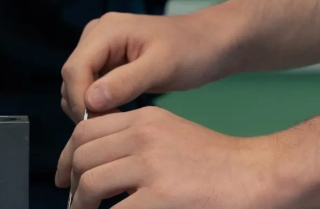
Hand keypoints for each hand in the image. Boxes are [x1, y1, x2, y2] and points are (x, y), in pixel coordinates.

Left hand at [57, 108, 280, 208]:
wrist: (255, 175)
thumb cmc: (217, 163)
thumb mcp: (171, 134)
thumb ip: (136, 140)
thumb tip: (102, 161)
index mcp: (145, 120)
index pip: (85, 130)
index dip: (66, 157)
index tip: (64, 177)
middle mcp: (143, 137)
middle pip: (82, 155)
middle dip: (72, 183)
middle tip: (76, 203)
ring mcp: (151, 166)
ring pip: (90, 183)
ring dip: (81, 205)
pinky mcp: (160, 197)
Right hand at [61, 9, 239, 120]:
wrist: (210, 44)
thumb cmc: (191, 50)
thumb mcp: (161, 66)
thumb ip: (125, 82)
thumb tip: (90, 101)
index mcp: (106, 30)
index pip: (74, 69)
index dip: (80, 101)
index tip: (99, 128)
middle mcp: (96, 36)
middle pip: (72, 78)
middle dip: (84, 107)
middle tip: (112, 131)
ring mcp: (101, 50)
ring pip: (78, 86)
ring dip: (91, 109)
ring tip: (118, 126)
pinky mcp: (108, 64)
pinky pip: (91, 88)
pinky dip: (99, 105)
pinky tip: (119, 118)